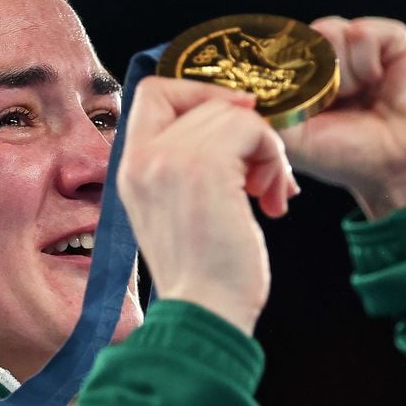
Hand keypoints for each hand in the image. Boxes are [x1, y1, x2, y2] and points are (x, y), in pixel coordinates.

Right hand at [119, 78, 297, 335]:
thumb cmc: (203, 273)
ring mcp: (170, 159)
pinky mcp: (205, 167)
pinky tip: (273, 200)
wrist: (204, 314)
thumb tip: (238, 111)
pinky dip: (274, 157)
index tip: (234, 124)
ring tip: (269, 193)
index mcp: (130, 167)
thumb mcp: (177, 207)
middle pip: (206, 101)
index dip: (200, 94)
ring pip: (234, 114)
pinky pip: (253, 129)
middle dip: (246, 132)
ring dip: (266, 150)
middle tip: (261, 178)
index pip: (155, 91)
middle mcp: (143, 157)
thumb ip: (189, 161)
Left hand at [282, 17, 405, 218]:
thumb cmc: (344, 155)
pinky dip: (366, 60)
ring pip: (330, 31)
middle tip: (329, 102)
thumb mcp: (292, 137)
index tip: (294, 92)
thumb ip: (266, 108)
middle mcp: (328, 58)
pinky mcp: (390, 41)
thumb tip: (246, 84)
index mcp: (303, 77)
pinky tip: (376, 81)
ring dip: (341, 70)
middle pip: (303, 36)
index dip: (283, 65)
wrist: (395, 165)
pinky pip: (363, 32)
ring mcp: (358, 48)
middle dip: (312, 70)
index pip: (279, 49)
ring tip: (355, 94)